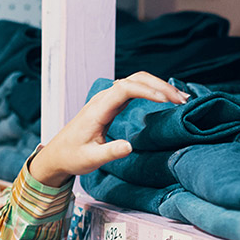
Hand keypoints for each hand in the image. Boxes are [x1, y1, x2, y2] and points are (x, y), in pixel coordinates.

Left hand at [27, 72, 188, 186]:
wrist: (57, 154)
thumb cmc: (72, 157)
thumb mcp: (90, 159)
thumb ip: (110, 153)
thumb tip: (129, 147)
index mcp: (97, 109)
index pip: (124, 88)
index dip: (146, 91)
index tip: (165, 102)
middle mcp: (102, 99)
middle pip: (134, 79)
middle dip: (159, 85)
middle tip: (182, 100)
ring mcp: (107, 99)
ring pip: (136, 81)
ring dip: (158, 86)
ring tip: (181, 99)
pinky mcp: (111, 104)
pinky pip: (134, 89)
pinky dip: (152, 91)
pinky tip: (166, 100)